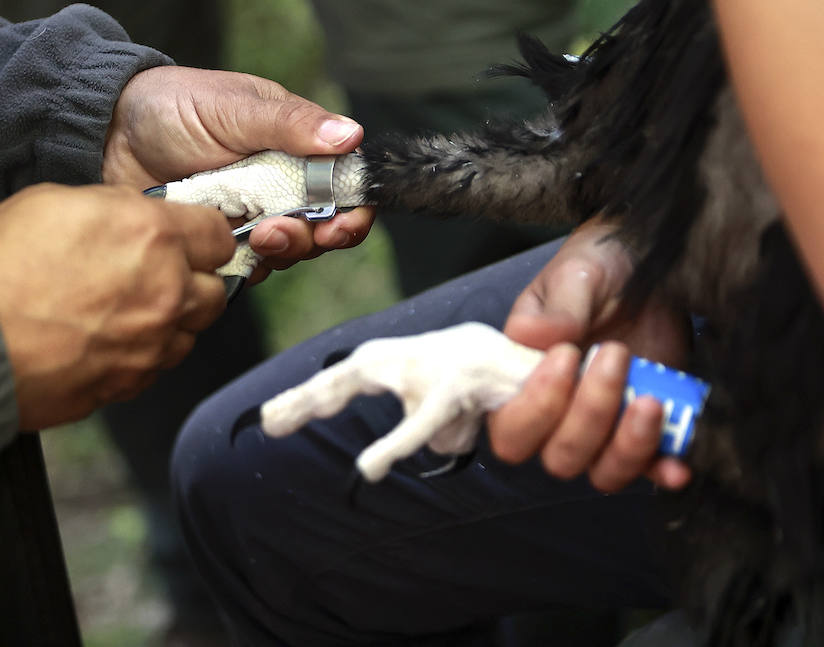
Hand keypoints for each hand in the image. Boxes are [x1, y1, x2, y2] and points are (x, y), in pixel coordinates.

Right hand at [0, 183, 233, 430]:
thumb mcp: (56, 202)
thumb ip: (115, 209)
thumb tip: (135, 219)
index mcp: (152, 236)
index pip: (218, 235)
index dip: (202, 235)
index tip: (186, 239)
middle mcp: (165, 293)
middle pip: (215, 291)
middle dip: (193, 281)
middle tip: (157, 275)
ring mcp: (149, 346)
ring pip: (189, 335)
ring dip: (170, 322)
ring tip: (125, 311)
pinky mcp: (127, 385)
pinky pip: (154, 368)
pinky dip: (140, 355)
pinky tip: (104, 341)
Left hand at [101, 66, 374, 279]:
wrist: (106, 132)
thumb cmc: (172, 105)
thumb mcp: (235, 108)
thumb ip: (291, 124)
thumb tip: (350, 134)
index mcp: (296, 144)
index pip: (344, 183)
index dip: (353, 207)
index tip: (340, 220)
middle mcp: (281, 183)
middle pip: (324, 226)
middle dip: (314, 236)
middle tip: (284, 231)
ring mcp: (251, 214)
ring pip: (289, 250)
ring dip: (282, 250)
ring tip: (255, 237)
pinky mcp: (219, 240)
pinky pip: (247, 267)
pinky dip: (245, 267)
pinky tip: (227, 252)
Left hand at [260, 322, 544, 481]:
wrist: (555, 364)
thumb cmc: (496, 383)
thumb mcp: (450, 412)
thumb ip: (427, 429)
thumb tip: (423, 450)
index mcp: (405, 361)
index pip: (345, 377)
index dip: (308, 396)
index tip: (268, 420)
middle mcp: (413, 355)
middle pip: (348, 374)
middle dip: (307, 396)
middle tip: (268, 421)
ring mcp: (434, 364)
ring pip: (377, 389)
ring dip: (363, 419)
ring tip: (336, 456)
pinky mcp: (458, 384)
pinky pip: (420, 421)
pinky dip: (393, 445)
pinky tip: (369, 468)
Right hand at [487, 219, 692, 491]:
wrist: (646, 267)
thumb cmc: (595, 270)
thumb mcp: (573, 277)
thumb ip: (554, 310)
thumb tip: (531, 336)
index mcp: (521, 382)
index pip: (510, 430)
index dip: (536, 408)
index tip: (567, 356)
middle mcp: (556, 418)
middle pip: (560, 456)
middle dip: (590, 413)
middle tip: (616, 354)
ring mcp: (603, 429)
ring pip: (603, 471)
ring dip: (627, 445)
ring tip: (651, 400)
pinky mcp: (643, 431)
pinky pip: (648, 469)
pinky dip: (661, 470)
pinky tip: (677, 465)